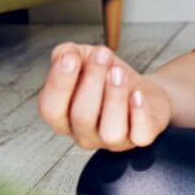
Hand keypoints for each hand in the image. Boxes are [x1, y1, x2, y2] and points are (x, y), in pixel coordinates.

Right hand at [37, 41, 170, 151]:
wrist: (144, 90)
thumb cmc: (108, 76)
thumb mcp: (83, 58)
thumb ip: (66, 54)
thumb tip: (66, 55)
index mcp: (63, 117)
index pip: (51, 110)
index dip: (59, 84)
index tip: (71, 58)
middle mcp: (84, 134)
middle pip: (82, 117)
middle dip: (92, 81)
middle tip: (103, 55)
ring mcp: (112, 141)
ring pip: (111, 132)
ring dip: (114, 97)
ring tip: (118, 72)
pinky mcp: (139, 139)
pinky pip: (140, 136)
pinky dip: (139, 113)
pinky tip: (137, 93)